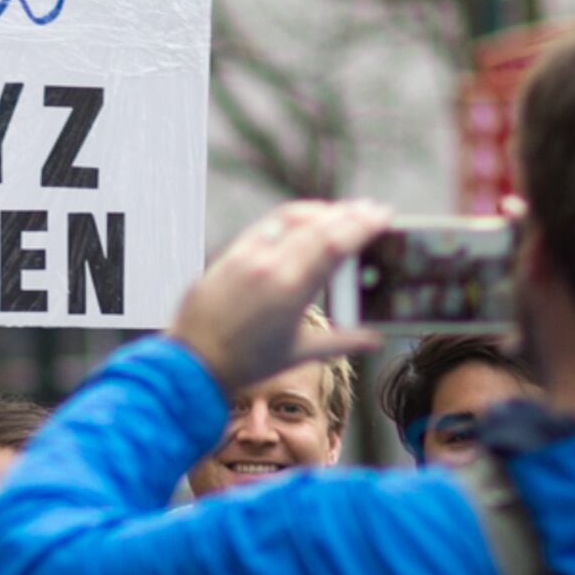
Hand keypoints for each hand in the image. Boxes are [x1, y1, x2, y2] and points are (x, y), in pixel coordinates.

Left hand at [170, 200, 389, 397]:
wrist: (191, 365)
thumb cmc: (244, 364)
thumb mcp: (299, 353)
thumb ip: (342, 341)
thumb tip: (374, 340)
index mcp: (291, 288)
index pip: (335, 243)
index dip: (362, 225)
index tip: (382, 215)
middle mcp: (267, 265)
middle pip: (318, 225)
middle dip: (348, 214)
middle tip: (370, 209)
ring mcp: (244, 257)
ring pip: (289, 219)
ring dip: (320, 212)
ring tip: (340, 214)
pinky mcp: (226, 257)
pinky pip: (264, 227)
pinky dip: (289, 220)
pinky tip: (302, 223)